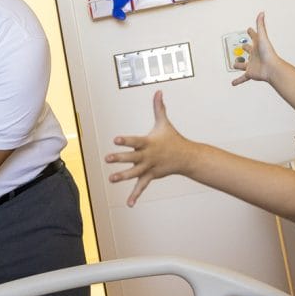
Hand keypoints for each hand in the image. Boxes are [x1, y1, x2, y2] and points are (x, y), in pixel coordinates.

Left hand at [104, 91, 190, 206]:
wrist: (187, 157)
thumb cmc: (172, 138)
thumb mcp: (164, 122)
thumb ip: (159, 107)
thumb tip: (158, 91)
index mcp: (148, 142)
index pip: (135, 140)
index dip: (125, 140)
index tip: (115, 140)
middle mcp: (148, 155)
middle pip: (132, 157)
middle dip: (120, 158)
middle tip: (107, 159)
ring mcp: (149, 167)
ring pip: (135, 173)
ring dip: (124, 176)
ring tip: (111, 179)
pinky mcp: (151, 175)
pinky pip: (142, 186)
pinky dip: (136, 195)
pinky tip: (129, 203)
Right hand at [232, 11, 283, 86]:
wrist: (272, 69)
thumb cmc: (268, 53)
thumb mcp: (263, 38)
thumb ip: (261, 25)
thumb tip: (261, 13)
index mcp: (257, 45)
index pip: (254, 36)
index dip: (252, 32)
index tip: (250, 29)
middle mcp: (255, 54)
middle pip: (249, 50)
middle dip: (245, 48)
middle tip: (243, 46)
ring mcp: (252, 64)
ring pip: (243, 64)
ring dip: (239, 65)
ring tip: (235, 65)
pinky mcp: (250, 73)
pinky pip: (242, 77)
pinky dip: (238, 81)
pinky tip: (233, 83)